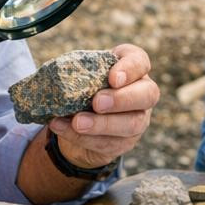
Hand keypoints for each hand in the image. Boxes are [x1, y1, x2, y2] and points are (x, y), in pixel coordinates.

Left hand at [46, 44, 158, 167]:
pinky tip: (62, 128)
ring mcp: (138, 119)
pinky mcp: (125, 142)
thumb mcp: (83, 73)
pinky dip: (83, 137)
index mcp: (133, 68)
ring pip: (131, 124)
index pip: (140, 62)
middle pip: (147, 95)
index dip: (129, 69)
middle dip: (122, 99)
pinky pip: (109, 143)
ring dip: (102, 124)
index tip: (112, 78)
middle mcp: (143, 93)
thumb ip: (79, 72)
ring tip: (78, 123)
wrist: (82, 118)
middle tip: (97, 103)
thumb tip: (56, 80)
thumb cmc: (85, 85)